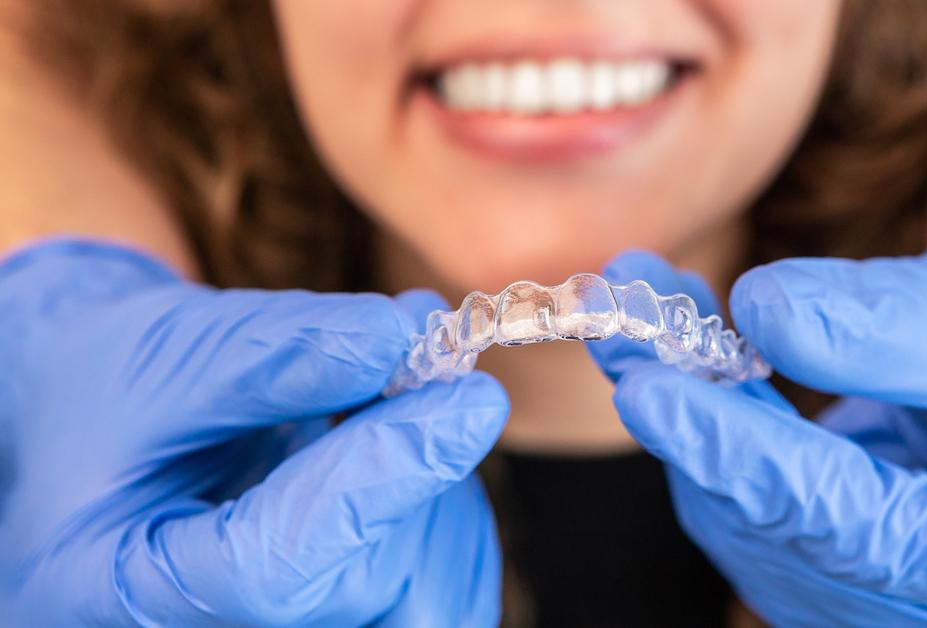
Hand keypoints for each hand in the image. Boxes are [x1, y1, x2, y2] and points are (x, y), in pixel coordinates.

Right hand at [0, 240, 508, 625]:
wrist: (120, 427)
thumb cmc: (116, 391)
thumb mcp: (162, 354)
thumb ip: (271, 352)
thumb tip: (395, 336)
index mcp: (119, 589)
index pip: (270, 570)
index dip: (378, 482)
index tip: (470, 401)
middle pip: (362, 588)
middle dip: (419, 470)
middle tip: (431, 365)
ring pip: (426, 594)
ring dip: (439, 481)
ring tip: (388, 400)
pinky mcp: (353, 623)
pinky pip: (445, 589)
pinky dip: (448, 507)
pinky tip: (399, 451)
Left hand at [588, 158, 926, 624]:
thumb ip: (877, 324)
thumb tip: (757, 312)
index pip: (856, 530)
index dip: (744, 459)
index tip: (651, 393)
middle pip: (787, 535)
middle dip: (697, 428)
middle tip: (627, 324)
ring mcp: (888, 593)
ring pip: (750, 524)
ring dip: (689, 419)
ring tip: (646, 314)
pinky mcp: (838, 560)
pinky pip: (751, 505)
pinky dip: (711, 425)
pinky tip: (683, 350)